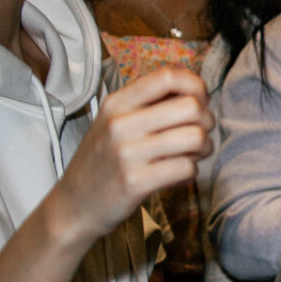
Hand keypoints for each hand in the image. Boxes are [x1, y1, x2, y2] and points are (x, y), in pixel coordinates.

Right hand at [49, 68, 212, 245]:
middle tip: (198, 133)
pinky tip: (178, 173)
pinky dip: (191, 171)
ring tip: (191, 154)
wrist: (73, 204)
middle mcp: (120, 124)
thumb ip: (148, 104)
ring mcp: (127, 153)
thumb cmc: (103, 161)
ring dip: (203, 148)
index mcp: (116, 103)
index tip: (198, 102)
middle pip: (191, 107)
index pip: (168, 77)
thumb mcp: (113, 122)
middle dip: (206, 121)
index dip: (196, 87)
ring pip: (195, 138)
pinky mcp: (135, 182)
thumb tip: (196, 92)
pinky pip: (187, 168)